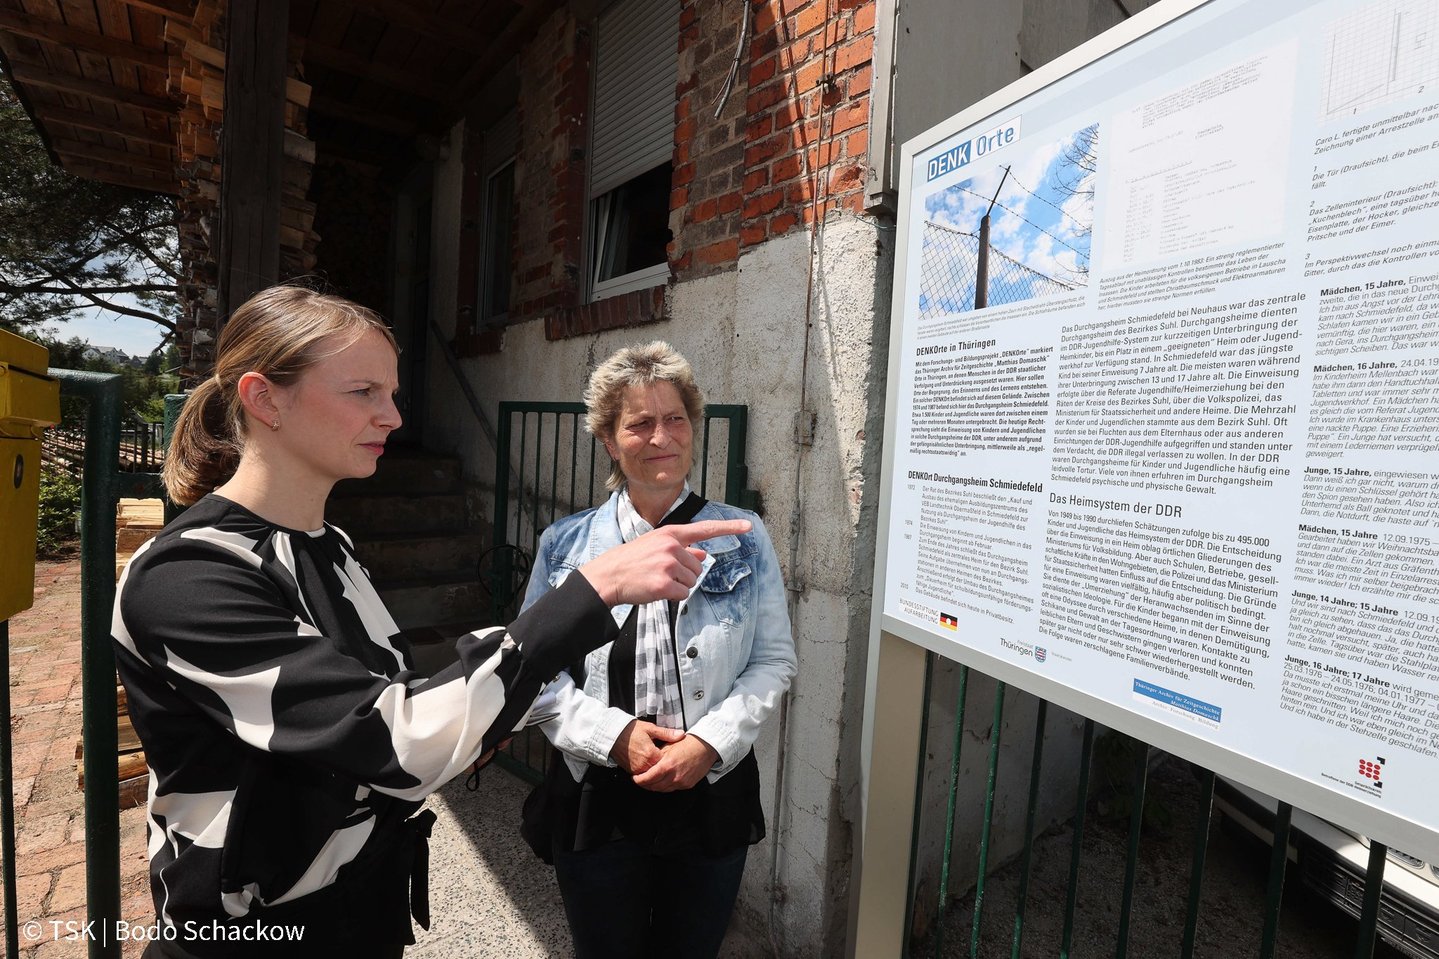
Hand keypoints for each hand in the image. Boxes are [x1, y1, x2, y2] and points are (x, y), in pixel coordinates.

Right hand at [578, 519, 750, 606]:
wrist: (608, 575)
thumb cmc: (632, 560)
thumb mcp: (656, 546)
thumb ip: (682, 548)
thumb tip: (704, 554)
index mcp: (671, 534)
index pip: (705, 529)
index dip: (729, 528)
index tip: (748, 526)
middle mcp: (671, 546)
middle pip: (699, 567)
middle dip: (685, 574)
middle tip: (662, 573)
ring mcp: (668, 565)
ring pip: (692, 581)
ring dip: (679, 586)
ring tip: (657, 580)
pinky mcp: (664, 585)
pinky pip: (683, 594)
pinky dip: (673, 596)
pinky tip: (657, 590)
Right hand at [610, 719, 684, 774]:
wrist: (613, 735)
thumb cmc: (631, 730)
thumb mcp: (650, 728)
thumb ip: (667, 733)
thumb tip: (681, 734)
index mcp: (651, 754)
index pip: (668, 762)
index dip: (673, 758)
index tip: (676, 754)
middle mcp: (645, 765)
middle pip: (661, 771)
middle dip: (667, 767)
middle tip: (673, 763)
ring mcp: (638, 770)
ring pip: (653, 775)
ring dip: (658, 771)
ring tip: (664, 766)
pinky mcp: (632, 772)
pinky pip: (644, 776)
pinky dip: (650, 773)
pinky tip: (653, 767)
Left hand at [631, 734, 718, 791]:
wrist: (705, 747)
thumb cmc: (688, 743)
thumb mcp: (668, 746)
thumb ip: (656, 756)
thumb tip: (646, 763)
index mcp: (667, 765)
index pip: (648, 778)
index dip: (638, 780)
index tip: (634, 778)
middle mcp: (674, 776)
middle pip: (654, 787)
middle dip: (645, 784)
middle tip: (640, 780)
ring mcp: (681, 782)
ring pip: (663, 790)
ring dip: (655, 786)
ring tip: (650, 781)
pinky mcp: (687, 785)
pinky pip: (673, 788)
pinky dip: (666, 786)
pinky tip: (663, 780)